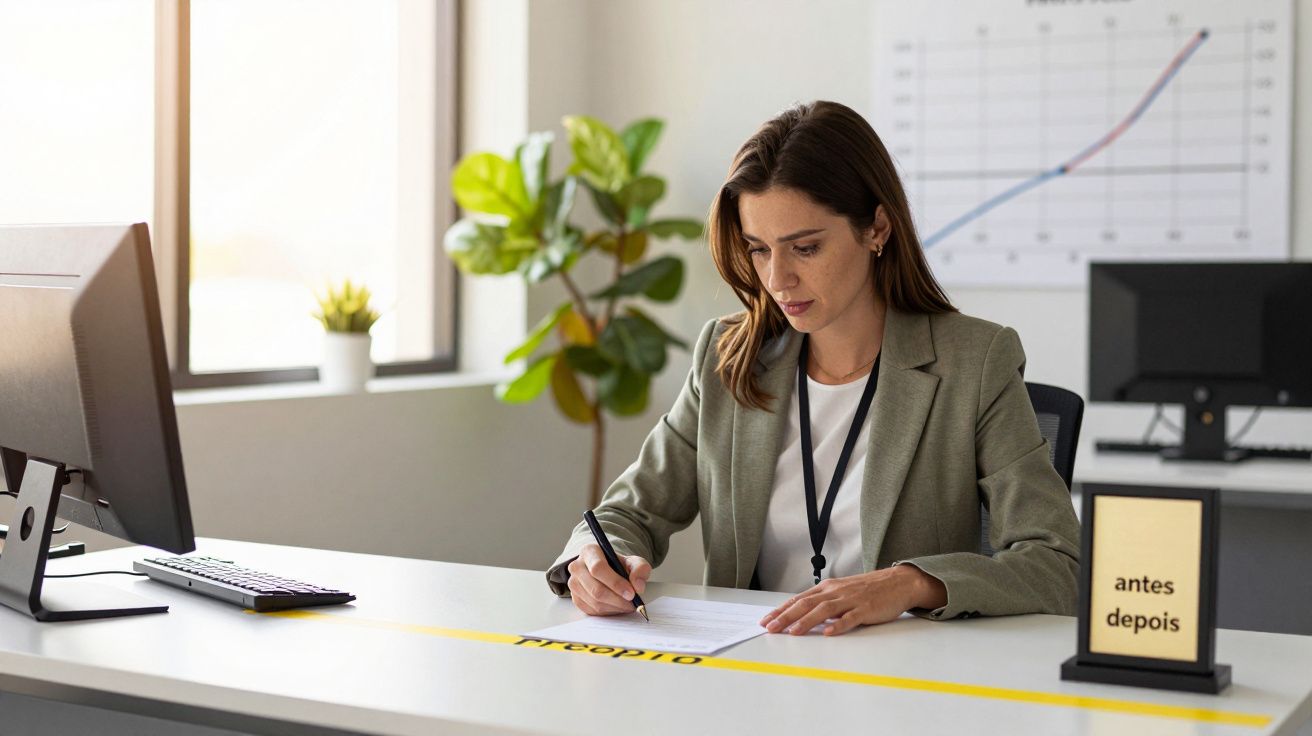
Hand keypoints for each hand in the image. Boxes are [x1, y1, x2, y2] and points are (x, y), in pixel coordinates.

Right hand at [565, 544, 651, 616]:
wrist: (609, 571)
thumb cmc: (619, 565)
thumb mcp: (633, 562)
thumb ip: (640, 569)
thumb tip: (638, 587)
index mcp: (589, 552)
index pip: (598, 568)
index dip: (615, 583)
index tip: (631, 593)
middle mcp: (577, 567)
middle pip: (596, 589)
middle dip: (618, 600)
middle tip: (633, 603)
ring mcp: (574, 584)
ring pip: (594, 602)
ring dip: (615, 607)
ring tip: (627, 605)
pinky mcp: (575, 598)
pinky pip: (592, 610)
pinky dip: (608, 612)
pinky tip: (617, 607)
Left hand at [758, 565, 944, 635]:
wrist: (898, 582)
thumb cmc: (868, 589)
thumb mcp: (841, 592)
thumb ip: (824, 602)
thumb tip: (803, 615)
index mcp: (828, 588)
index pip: (799, 599)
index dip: (781, 610)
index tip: (766, 620)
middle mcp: (836, 592)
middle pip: (806, 604)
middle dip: (786, 616)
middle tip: (770, 628)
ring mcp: (851, 600)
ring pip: (824, 610)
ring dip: (806, 622)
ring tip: (792, 632)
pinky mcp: (866, 609)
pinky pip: (850, 618)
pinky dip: (838, 626)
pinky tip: (828, 633)